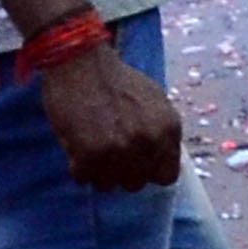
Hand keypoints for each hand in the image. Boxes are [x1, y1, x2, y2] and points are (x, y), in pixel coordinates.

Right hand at [39, 38, 182, 192]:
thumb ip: (161, 132)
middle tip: (108, 151)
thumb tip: (164, 163)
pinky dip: (78, 167)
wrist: (82, 63)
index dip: (149, 171)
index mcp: (169, 129)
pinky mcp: (89, 154)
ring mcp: (119, 150)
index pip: (166, 176)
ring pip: (108, 185)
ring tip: (92, 146)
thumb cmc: (118, 81)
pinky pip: (83, 179)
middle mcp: (149, 142)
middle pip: (135, 183)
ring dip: (98, 171)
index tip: (136, 163)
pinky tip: (78, 147)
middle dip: (121, 172)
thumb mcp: (155, 103)